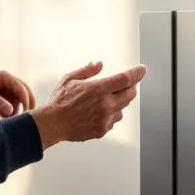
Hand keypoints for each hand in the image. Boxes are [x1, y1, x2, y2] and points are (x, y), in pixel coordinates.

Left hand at [0, 70, 37, 120]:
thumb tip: (11, 111)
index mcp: (5, 77)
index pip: (21, 87)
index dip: (26, 99)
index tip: (26, 112)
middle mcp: (9, 82)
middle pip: (24, 93)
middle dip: (25, 105)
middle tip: (27, 118)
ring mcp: (8, 90)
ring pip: (19, 102)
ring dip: (16, 111)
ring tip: (6, 118)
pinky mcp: (5, 98)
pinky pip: (13, 106)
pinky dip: (11, 113)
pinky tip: (2, 117)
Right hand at [28, 61, 146, 148]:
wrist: (53, 123)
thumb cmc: (59, 101)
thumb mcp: (70, 79)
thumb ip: (87, 70)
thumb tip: (99, 64)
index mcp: (98, 89)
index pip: (126, 79)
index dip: (137, 73)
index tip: (142, 70)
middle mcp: (105, 104)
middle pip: (130, 94)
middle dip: (131, 87)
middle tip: (127, 84)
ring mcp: (105, 118)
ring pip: (123, 108)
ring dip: (120, 102)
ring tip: (107, 99)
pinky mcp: (102, 130)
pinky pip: (114, 120)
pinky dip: (111, 114)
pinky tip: (99, 112)